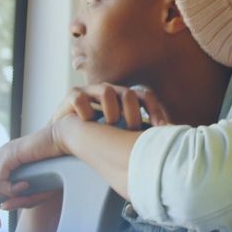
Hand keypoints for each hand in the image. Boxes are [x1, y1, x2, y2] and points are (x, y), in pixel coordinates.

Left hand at [0, 126, 62, 224]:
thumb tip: (2, 207)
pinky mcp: (8, 154)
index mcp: (3, 164)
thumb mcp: (38, 192)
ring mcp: (1, 154)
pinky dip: (7, 189)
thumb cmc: (56, 166)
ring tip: (10, 197)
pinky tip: (25, 186)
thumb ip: (21, 200)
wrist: (66, 144)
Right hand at [51, 83, 169, 129]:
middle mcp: (110, 91)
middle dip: (133, 113)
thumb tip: (166, 140)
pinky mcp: (72, 95)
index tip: (161, 127)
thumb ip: (141, 134)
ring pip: (106, 91)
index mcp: (124, 99)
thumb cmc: (97, 136)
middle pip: (128, 93)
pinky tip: (88, 122)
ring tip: (110, 125)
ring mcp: (91, 91)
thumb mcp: (123, 134)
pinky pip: (80, 98)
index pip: (145, 96)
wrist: (65, 136)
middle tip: (132, 129)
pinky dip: (85, 111)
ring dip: (111, 112)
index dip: (155, 109)